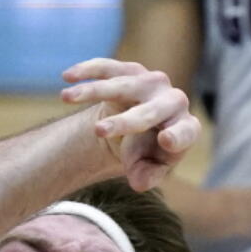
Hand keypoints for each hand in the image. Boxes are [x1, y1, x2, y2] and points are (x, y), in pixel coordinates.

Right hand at [60, 58, 201, 190]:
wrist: (140, 127)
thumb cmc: (144, 152)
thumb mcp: (145, 169)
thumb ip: (146, 177)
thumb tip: (139, 184)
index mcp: (184, 129)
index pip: (185, 132)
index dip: (176, 137)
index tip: (165, 139)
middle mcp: (173, 101)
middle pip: (151, 111)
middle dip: (125, 121)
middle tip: (98, 131)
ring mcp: (152, 83)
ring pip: (125, 84)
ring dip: (94, 90)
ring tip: (65, 98)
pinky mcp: (133, 71)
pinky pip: (111, 67)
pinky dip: (89, 70)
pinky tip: (67, 76)